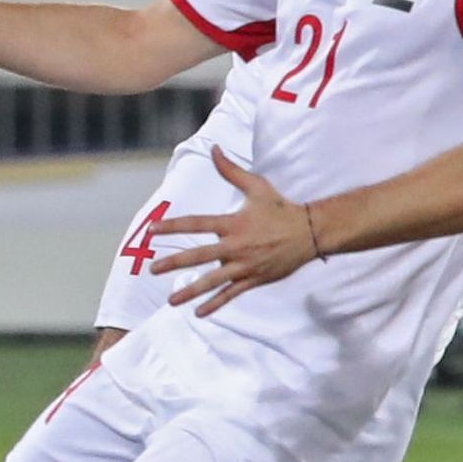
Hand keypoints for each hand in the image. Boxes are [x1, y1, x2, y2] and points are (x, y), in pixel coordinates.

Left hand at [144, 150, 323, 313]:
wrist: (310, 233)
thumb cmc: (280, 208)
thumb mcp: (257, 186)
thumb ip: (231, 171)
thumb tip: (214, 149)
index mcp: (232, 223)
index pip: (196, 224)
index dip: (173, 226)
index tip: (152, 230)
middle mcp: (236, 246)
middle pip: (199, 256)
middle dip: (174, 263)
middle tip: (152, 269)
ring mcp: (245, 266)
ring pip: (213, 281)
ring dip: (191, 291)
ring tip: (171, 301)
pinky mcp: (254, 279)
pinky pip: (231, 294)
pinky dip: (215, 304)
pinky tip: (199, 312)